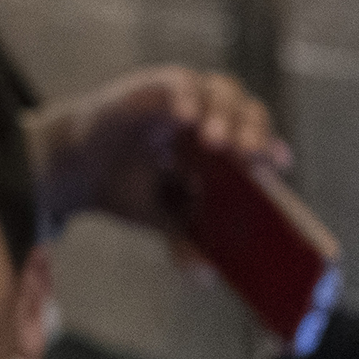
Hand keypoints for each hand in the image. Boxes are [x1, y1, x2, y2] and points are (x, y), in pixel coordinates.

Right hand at [28, 66, 290, 234]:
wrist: (78, 170)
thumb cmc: (133, 189)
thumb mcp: (166, 221)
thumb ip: (188, 244)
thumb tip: (207, 277)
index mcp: (227, 154)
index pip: (262, 143)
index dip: (272, 149)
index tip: (280, 164)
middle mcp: (212, 122)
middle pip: (249, 112)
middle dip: (255, 130)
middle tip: (250, 154)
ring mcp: (185, 102)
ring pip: (223, 90)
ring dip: (226, 113)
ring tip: (218, 142)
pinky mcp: (154, 88)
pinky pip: (180, 81)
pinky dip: (187, 95)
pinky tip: (187, 116)